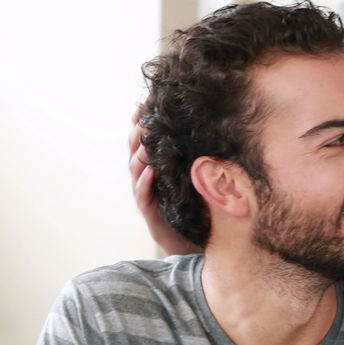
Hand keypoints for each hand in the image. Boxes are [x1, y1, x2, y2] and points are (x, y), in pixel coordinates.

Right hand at [129, 105, 200, 255]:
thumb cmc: (194, 205)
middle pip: (134, 151)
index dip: (140, 122)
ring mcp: (145, 195)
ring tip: (145, 142)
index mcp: (154, 166)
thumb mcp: (194, 173)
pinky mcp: (150, 213)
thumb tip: (209, 127)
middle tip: (142, 117)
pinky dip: (144, 184)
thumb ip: (195, 153)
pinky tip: (150, 173)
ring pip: (135, 170)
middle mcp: (146, 178)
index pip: (143, 140)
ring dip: (139, 155)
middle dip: (136, 134)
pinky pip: (143, 196)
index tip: (143, 103)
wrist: (193, 240)